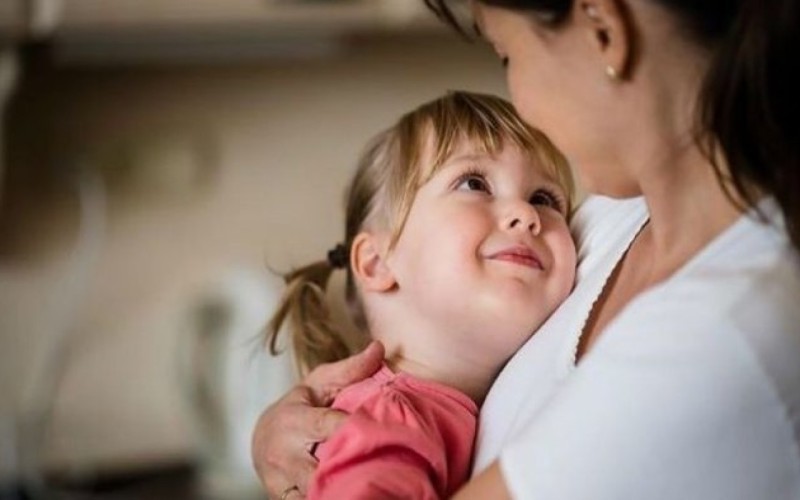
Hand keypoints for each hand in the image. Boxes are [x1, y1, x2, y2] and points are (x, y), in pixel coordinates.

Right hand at [251, 341, 384, 497]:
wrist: (262, 438)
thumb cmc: (300, 405)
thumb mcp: (321, 383)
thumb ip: (350, 369)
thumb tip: (379, 347)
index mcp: (295, 419)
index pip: (329, 426)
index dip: (355, 430)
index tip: (384, 433)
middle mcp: (284, 452)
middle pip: (320, 469)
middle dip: (347, 470)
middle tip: (380, 470)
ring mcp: (282, 479)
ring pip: (314, 492)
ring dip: (338, 490)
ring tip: (370, 488)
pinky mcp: (281, 499)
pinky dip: (326, 499)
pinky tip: (350, 495)